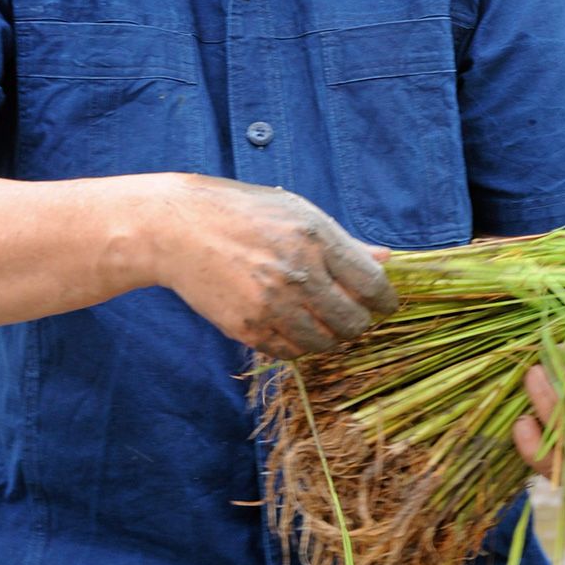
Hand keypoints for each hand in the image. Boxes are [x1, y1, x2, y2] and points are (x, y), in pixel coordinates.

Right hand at [155, 176, 397, 359]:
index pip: (372, 286)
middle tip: (351, 316)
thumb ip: (344, 241)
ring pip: (324, 343)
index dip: (385, 302)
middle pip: (353, 322)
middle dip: (358, 323)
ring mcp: (272, 304)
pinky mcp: (247, 327)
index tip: (384, 306)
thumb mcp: (298, 213)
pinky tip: (293, 326)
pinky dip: (298, 344)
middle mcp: (298, 273)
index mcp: (316, 238)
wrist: (179, 228)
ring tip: (321, 322)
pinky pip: (290, 352)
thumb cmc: (243, 213)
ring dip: (330, 337)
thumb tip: (386, 258)